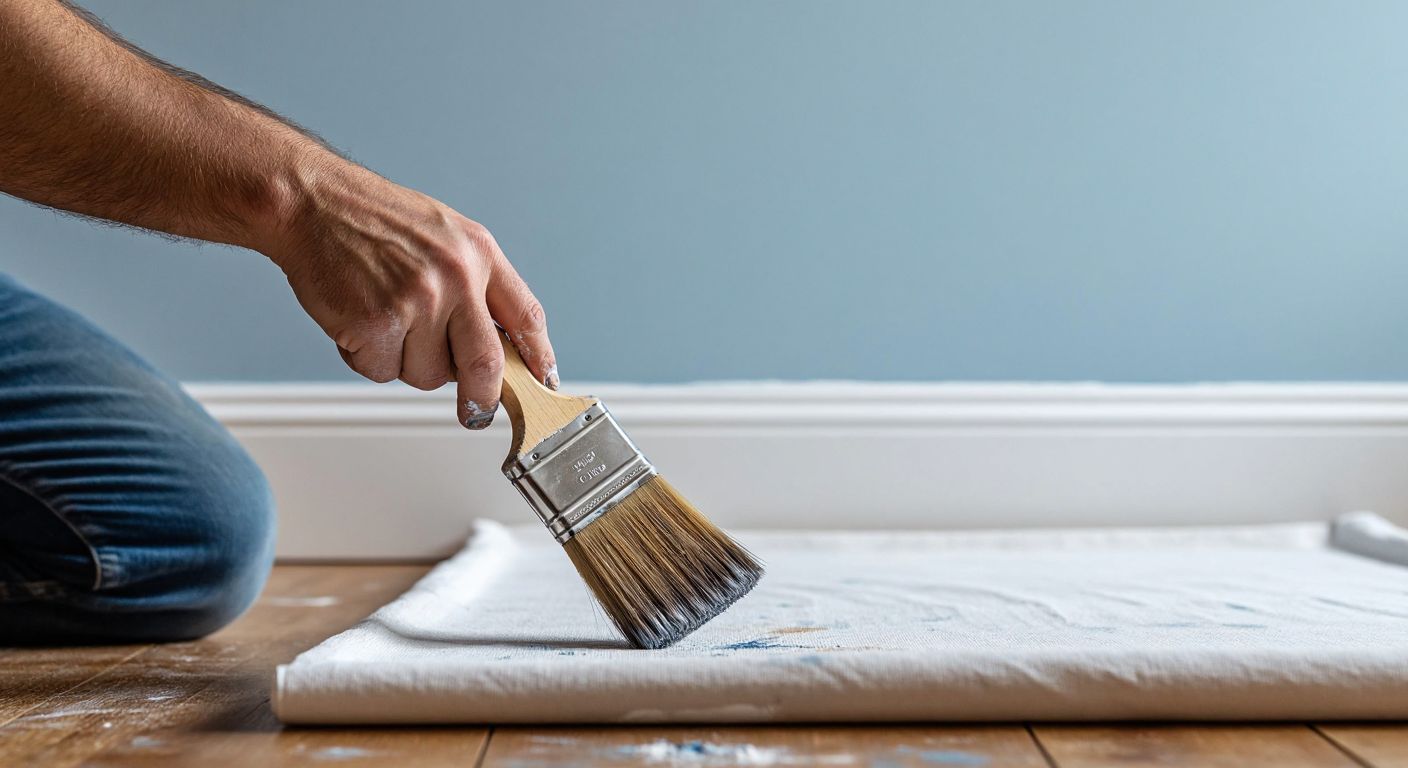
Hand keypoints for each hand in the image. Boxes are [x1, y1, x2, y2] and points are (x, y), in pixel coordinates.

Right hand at [256, 159, 558, 428]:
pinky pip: (382, 372)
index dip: (538, 358)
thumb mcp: (447, 235)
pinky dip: (367, 358)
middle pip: (485, 365)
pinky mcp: (375, 323)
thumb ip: (477, 284)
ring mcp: (416, 302)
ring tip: (386, 319)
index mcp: (479, 254)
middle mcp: (455, 277)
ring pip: (427, 375)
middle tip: (476, 411)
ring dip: (406, 363)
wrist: (313, 202)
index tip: (542, 384)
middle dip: (482, 398)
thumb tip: (500, 343)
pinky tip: (358, 322)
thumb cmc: (374, 219)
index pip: (526, 317)